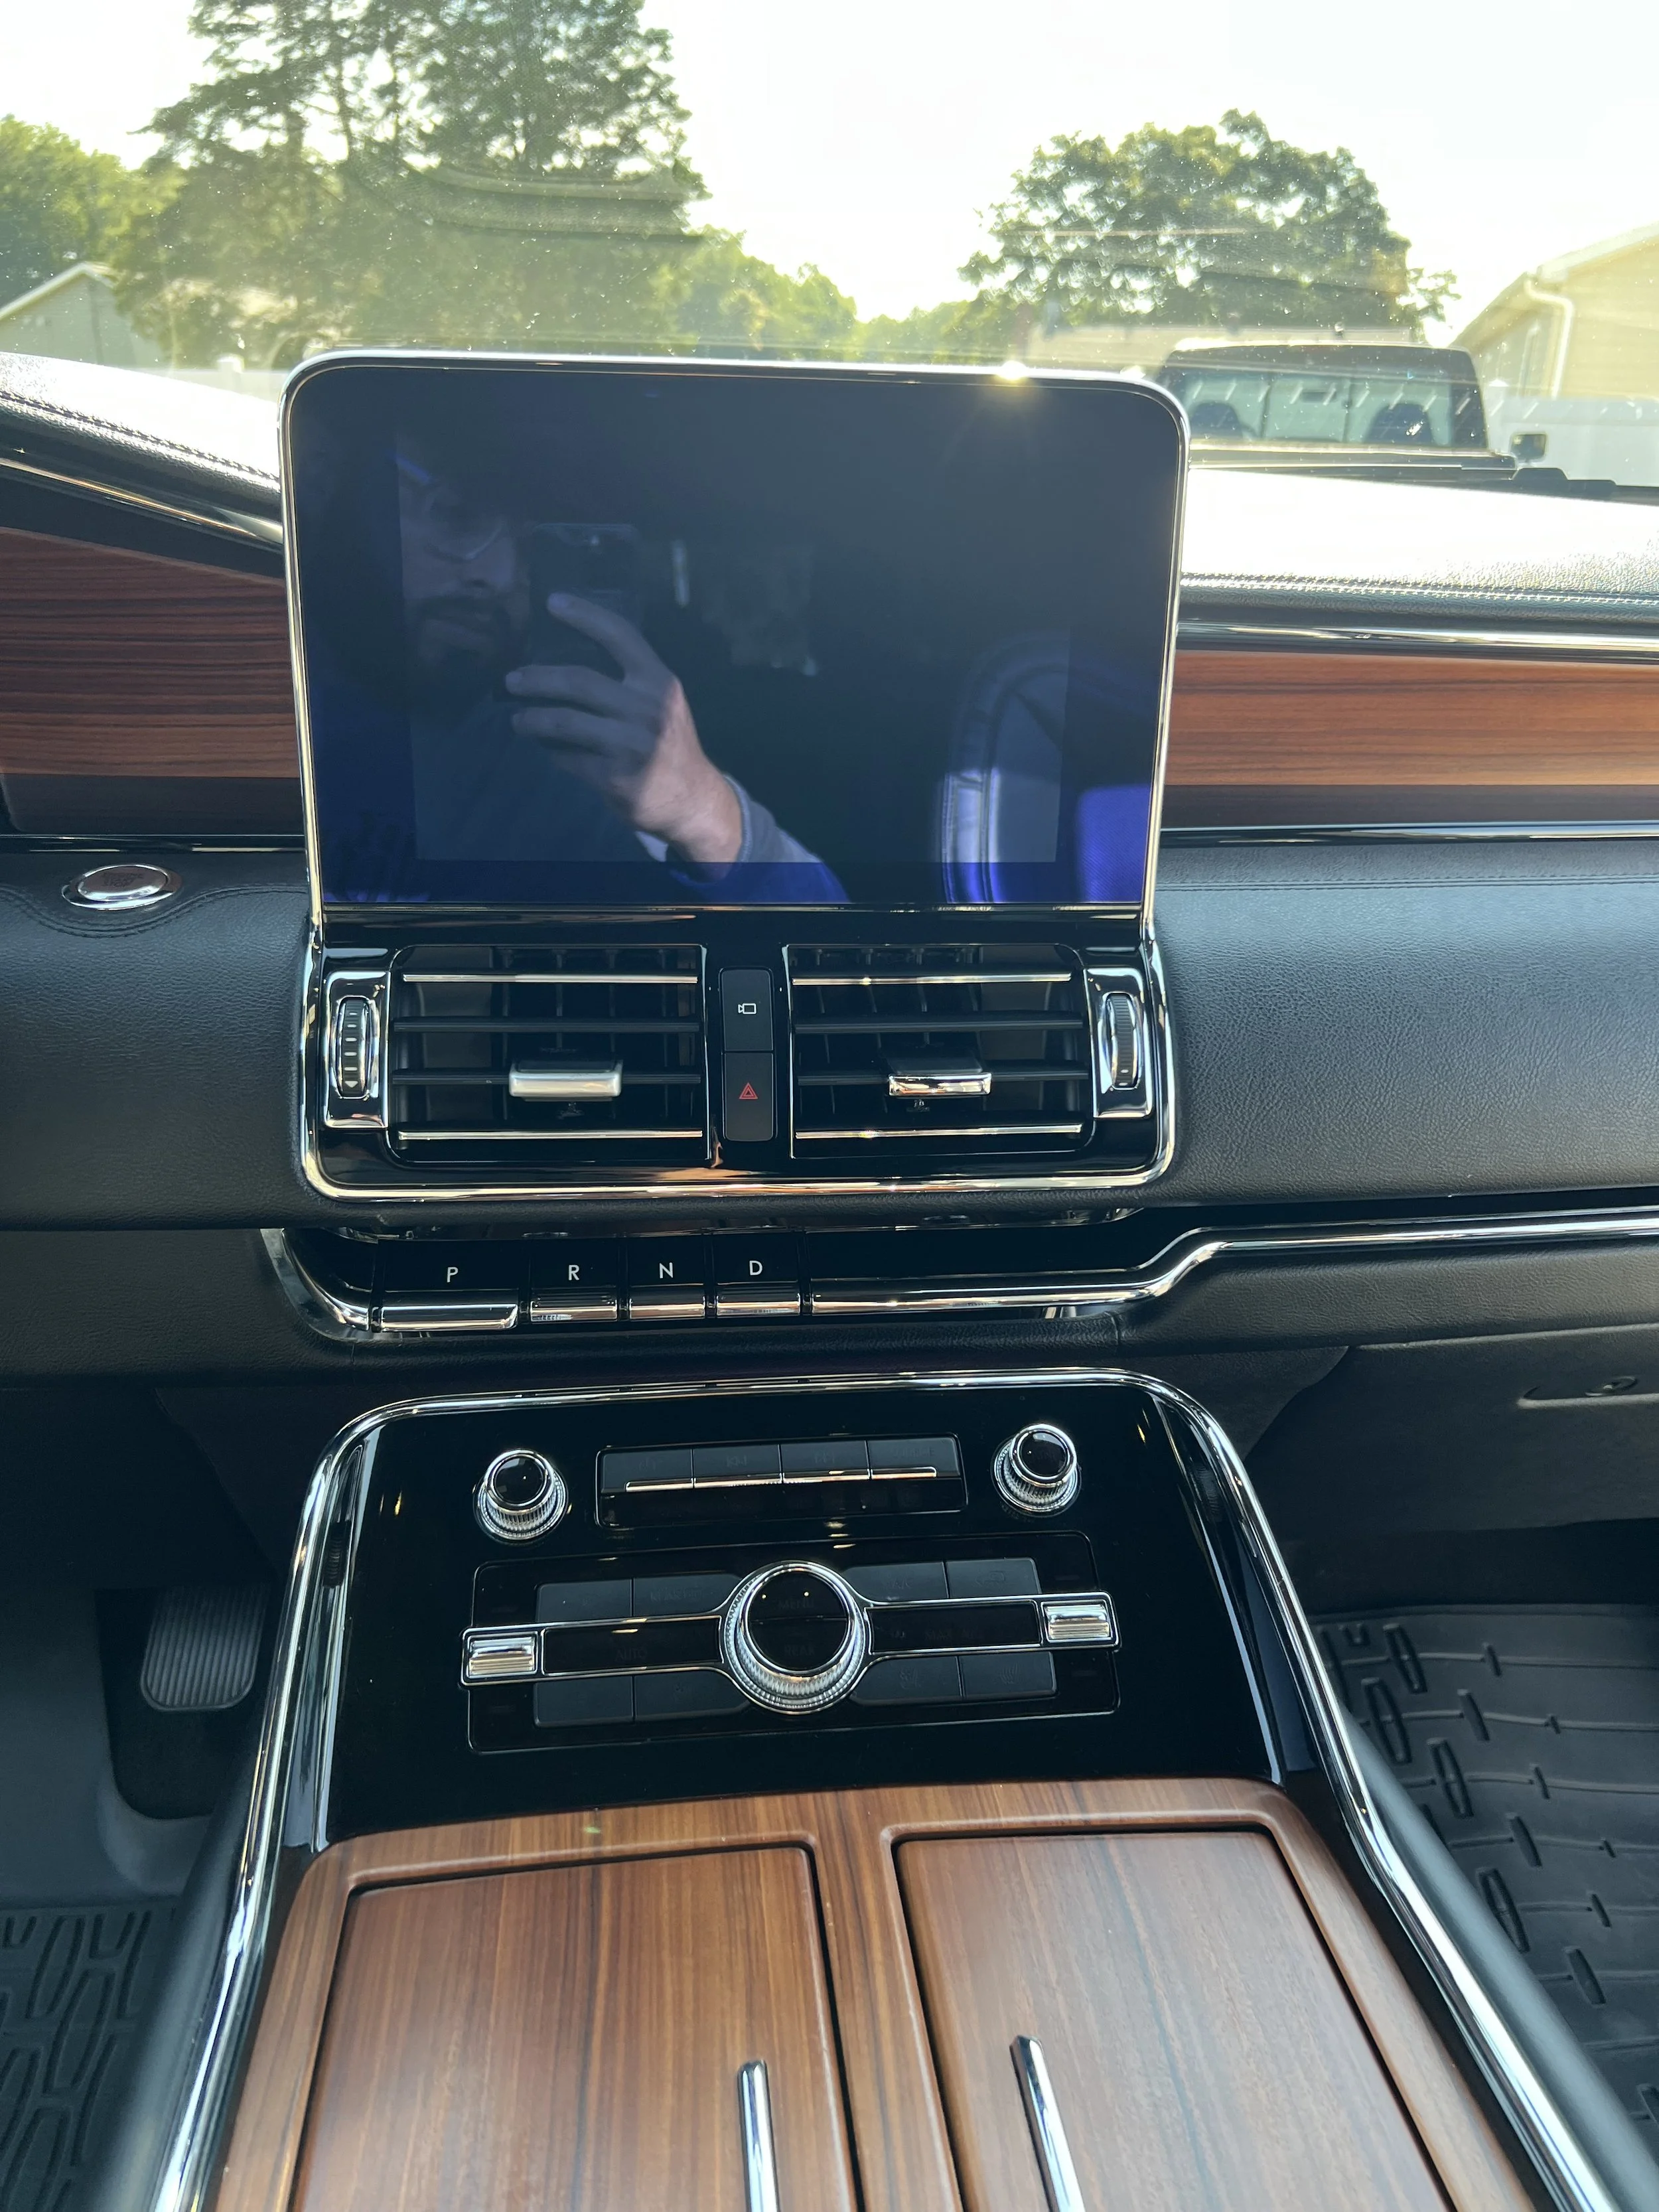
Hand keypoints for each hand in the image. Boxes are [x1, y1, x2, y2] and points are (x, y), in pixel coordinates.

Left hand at [505, 595, 741, 865]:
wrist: (692, 799)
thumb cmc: (669, 744)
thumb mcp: (661, 704)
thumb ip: (628, 683)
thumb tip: (565, 665)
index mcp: (659, 682)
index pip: (619, 636)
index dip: (584, 615)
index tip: (552, 602)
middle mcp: (647, 708)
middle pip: (578, 681)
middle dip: (537, 679)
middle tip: (512, 680)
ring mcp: (631, 744)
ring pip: (564, 722)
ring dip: (532, 719)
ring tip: (518, 720)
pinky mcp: (614, 777)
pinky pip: (569, 758)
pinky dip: (554, 753)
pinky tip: (548, 750)